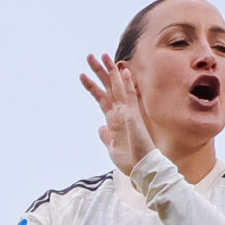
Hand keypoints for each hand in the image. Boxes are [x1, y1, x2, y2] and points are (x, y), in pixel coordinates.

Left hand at [81, 54, 158, 174]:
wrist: (142, 168)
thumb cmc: (130, 160)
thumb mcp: (112, 147)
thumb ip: (106, 136)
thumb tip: (100, 128)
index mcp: (114, 119)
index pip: (102, 98)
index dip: (93, 86)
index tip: (83, 74)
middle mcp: (120, 112)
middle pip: (108, 87)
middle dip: (99, 72)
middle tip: (90, 56)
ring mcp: (127, 112)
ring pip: (117, 87)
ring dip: (109, 71)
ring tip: (101, 56)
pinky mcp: (133, 116)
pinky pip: (129, 96)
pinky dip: (126, 83)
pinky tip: (123, 70)